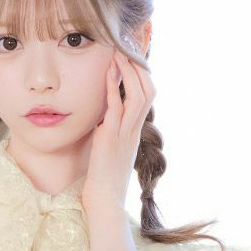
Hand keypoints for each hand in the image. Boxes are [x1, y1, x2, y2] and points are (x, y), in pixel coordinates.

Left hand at [82, 48, 155, 210]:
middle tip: (127, 49)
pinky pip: (116, 106)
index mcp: (135, 133)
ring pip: (137, 95)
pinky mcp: (110, 137)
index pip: (147, 97)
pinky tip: (108, 72)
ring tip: (118, 54)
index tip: (132, 59)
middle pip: (148, 90)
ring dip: (128, 72)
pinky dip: (112, 87)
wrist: (105, 200)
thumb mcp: (111, 152)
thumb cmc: (104, 180)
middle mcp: (134, 130)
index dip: (142, 76)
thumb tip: (102, 120)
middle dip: (139, 68)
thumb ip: (110, 134)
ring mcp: (124, 133)